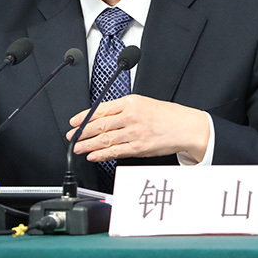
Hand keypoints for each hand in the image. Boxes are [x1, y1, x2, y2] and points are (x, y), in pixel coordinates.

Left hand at [66, 95, 209, 161]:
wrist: (185, 127)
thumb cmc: (166, 115)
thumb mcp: (143, 102)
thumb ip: (122, 108)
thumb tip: (101, 116)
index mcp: (130, 102)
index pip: (101, 109)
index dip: (84, 117)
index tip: (74, 122)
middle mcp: (131, 116)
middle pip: (99, 124)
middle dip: (82, 132)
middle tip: (71, 136)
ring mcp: (134, 132)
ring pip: (105, 139)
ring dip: (87, 144)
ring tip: (77, 147)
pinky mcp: (139, 147)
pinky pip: (116, 151)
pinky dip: (102, 154)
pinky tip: (92, 156)